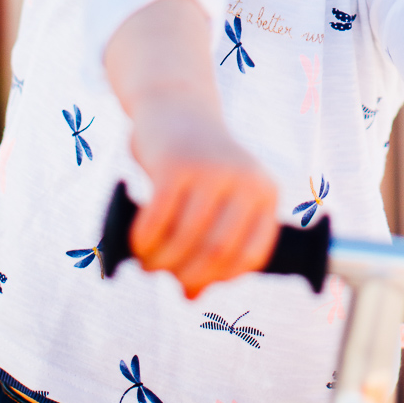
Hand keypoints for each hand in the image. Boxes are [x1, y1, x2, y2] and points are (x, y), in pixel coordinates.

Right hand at [127, 92, 278, 299]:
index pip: (251, 256)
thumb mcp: (218, 202)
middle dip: (186, 274)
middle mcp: (245, 179)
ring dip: (160, 263)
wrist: (176, 107)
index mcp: (265, 192)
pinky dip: (144, 242)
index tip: (197, 281)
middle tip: (165, 275)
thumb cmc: (198, 168)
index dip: (221, 278)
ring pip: (184, 241)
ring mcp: (211, 170)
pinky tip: (138, 244)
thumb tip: (192, 296)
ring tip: (148, 263)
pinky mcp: (176, 164)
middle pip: (216, 253)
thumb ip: (211, 244)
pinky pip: (157, 221)